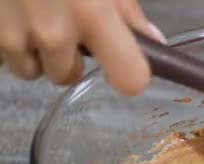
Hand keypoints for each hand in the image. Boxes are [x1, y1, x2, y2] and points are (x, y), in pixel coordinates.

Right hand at [0, 0, 164, 94]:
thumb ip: (124, 7)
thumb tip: (152, 40)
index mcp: (93, 14)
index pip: (129, 79)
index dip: (127, 74)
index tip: (122, 64)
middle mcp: (53, 33)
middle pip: (67, 76)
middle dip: (66, 57)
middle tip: (63, 24)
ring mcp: (12, 35)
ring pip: (30, 69)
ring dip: (33, 51)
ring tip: (31, 14)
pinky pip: (2, 54)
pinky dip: (8, 39)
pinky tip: (10, 10)